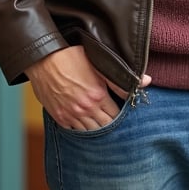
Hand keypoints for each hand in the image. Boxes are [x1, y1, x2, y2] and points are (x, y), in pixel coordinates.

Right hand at [26, 45, 151, 130]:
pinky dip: (81, 130)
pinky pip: (74, 131)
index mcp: (98, 96)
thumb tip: (146, 82)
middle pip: (105, 126)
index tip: (125, 112)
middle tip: (116, 122)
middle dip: (112, 125)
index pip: (117, 115)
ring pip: (90, 132)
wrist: (43, 60)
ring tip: (103, 125)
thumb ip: (121, 78)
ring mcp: (71, 115)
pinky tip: (86, 125)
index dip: (122, 114)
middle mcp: (85, 109)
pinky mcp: (59, 117)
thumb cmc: (71, 57)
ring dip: (97, 129)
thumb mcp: (98, 64)